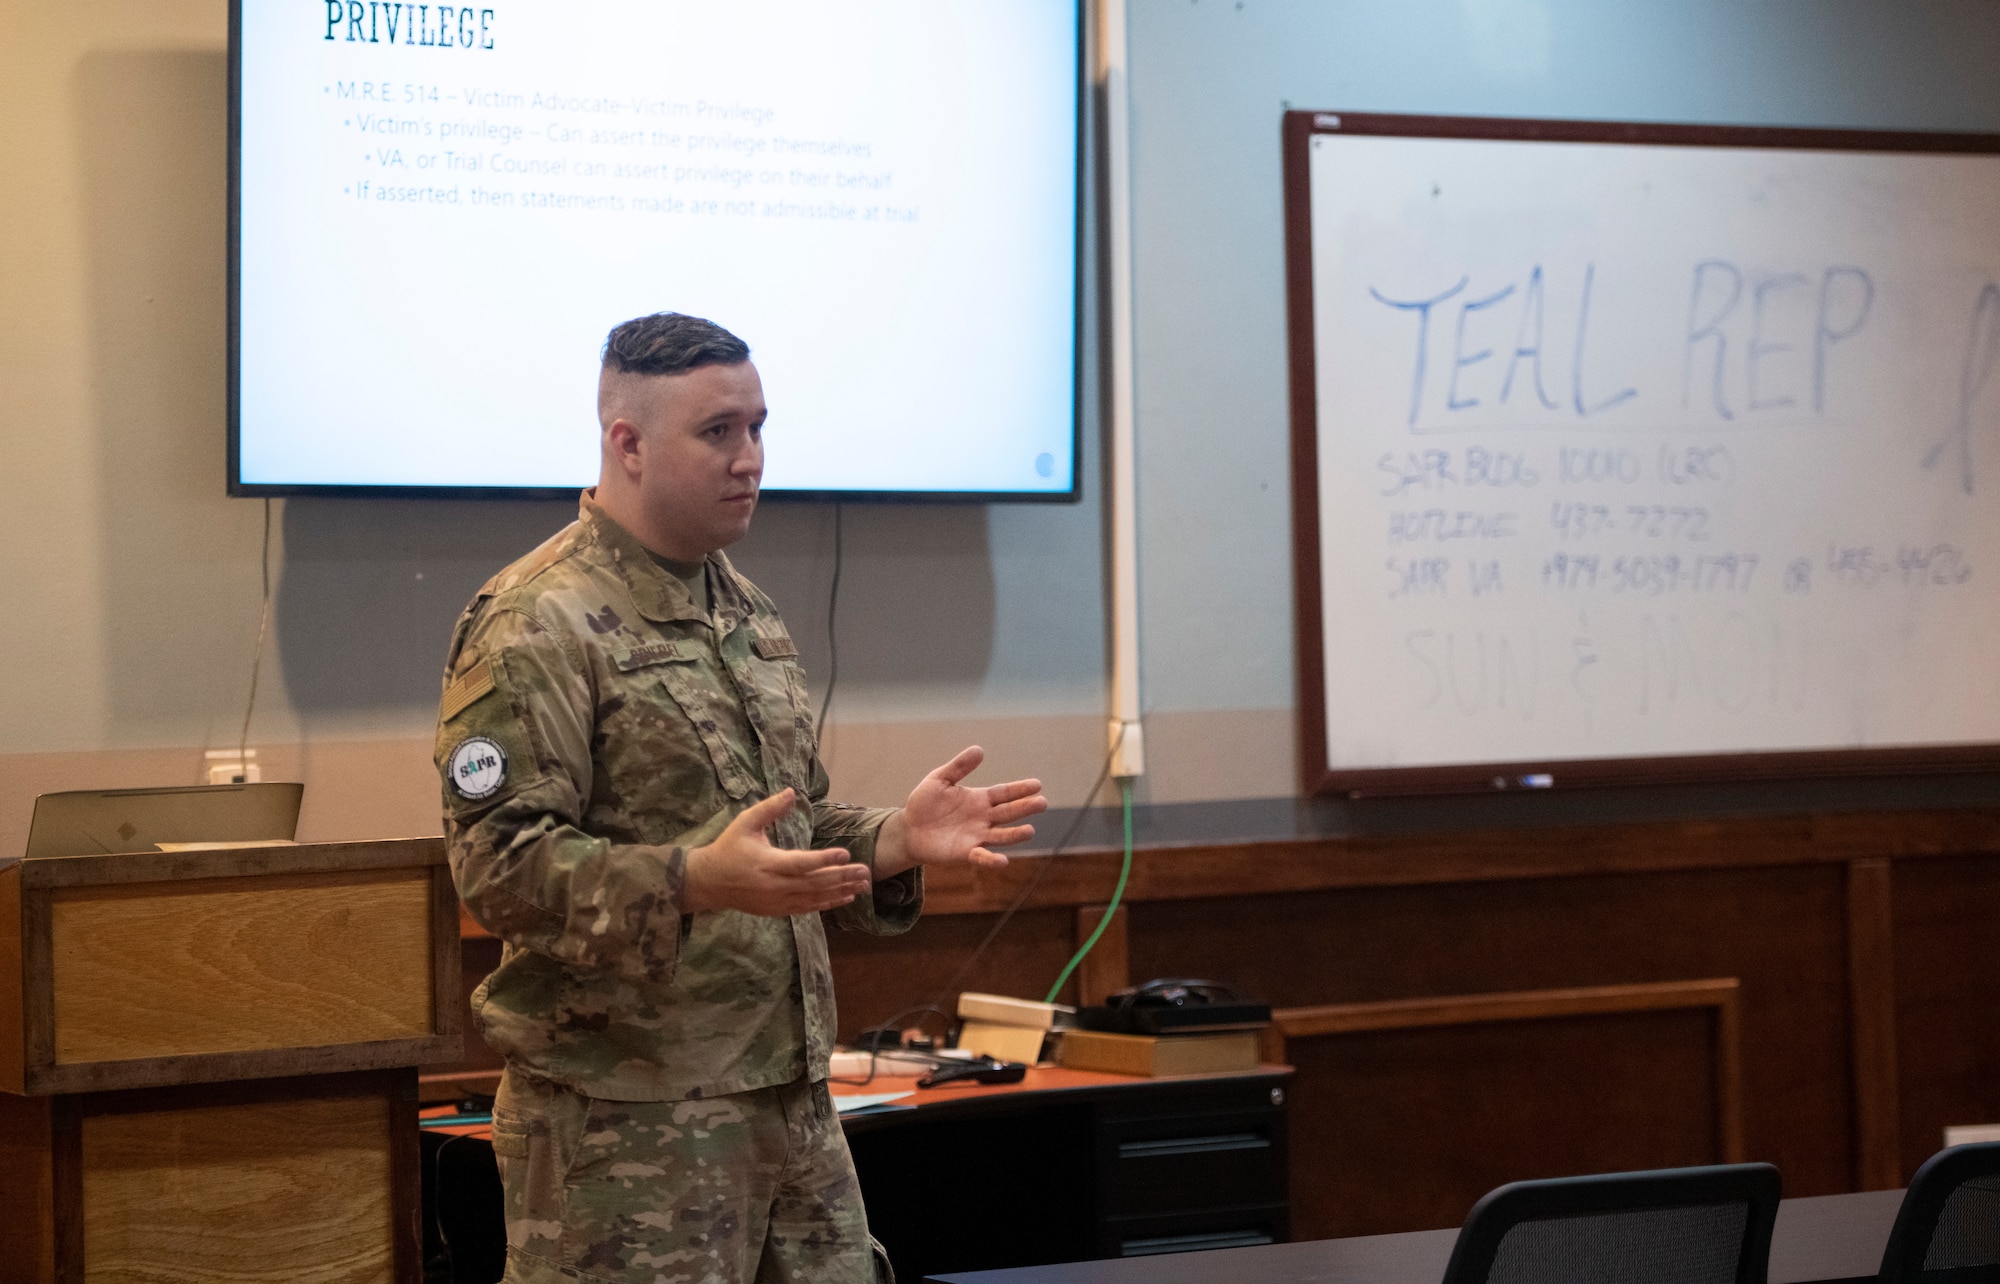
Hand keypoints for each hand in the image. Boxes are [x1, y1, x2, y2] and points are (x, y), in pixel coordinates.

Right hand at [683, 788, 871, 916]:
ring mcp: (778, 901)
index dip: (824, 860)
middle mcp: (775, 886)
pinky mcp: (778, 910)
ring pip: (814, 898)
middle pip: (814, 883)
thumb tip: (791, 792)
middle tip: (866, 871)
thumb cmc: (728, 848)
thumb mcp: (745, 823)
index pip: (800, 863)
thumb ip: (769, 808)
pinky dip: (828, 903)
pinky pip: (808, 908)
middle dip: (842, 877)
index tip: (845, 853)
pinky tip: (846, 897)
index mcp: (767, 863)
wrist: (710, 883)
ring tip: (863, 885)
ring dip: (840, 891)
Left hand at [874, 746, 1047, 877]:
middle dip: (1025, 808)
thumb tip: (979, 750)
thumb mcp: (939, 779)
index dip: (1020, 789)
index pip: (1004, 793)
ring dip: (1015, 835)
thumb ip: (958, 767)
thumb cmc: (924, 803)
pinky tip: (1002, 861)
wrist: (908, 829)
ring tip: (1030, 831)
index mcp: (979, 799)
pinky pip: (981, 856)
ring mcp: (976, 836)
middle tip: (1042, 803)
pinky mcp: (965, 852)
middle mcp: (983, 818)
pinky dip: (991, 860)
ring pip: (1001, 836)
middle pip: (1008, 812)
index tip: (1037, 785)